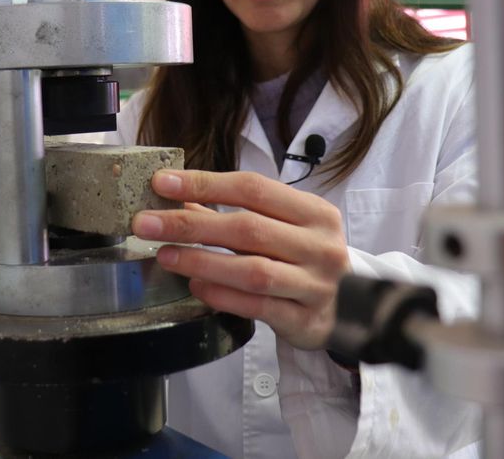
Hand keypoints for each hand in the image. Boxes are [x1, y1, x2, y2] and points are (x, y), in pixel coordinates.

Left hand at [131, 169, 349, 350]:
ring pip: (252, 270)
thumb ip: (238, 213)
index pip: (253, 189)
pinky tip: (196, 286)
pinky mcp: (306, 320)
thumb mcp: (285, 228)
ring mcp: (315, 285)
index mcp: (315, 213)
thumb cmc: (308, 260)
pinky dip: (222, 295)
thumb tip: (178, 196)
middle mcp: (319, 246)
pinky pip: (257, 306)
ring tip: (165, 255)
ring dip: (202, 261)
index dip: (205, 183)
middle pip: (248, 228)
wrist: (357, 310)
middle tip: (146, 223)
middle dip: (191, 224)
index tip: (163, 182)